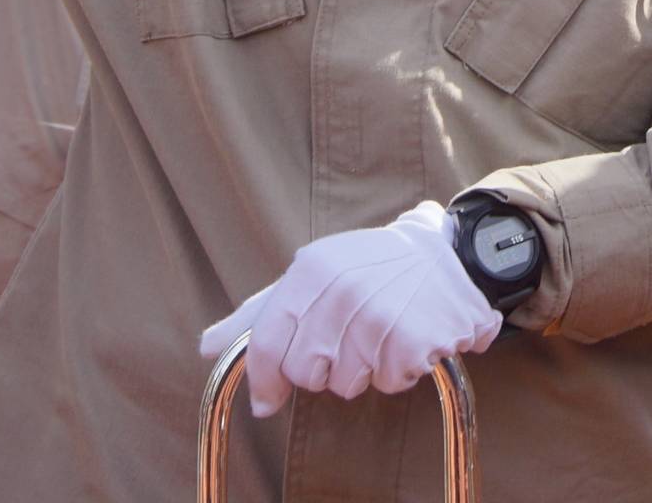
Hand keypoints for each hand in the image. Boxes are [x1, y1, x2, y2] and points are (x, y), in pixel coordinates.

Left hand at [197, 202, 503, 418]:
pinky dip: (398, 369)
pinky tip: (407, 336)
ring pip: (346, 383)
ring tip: (381, 330)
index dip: (264, 380)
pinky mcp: (414, 339)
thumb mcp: (309, 274)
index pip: (269, 344)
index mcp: (311, 270)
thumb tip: (208, 347)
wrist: (442, 250)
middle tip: (347, 337)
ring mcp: (379, 315)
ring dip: (363, 368)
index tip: (266, 401)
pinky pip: (388, 382)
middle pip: (305, 373)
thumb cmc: (366, 266)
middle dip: (322, 368)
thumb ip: (257, 314)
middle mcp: (342, 290)